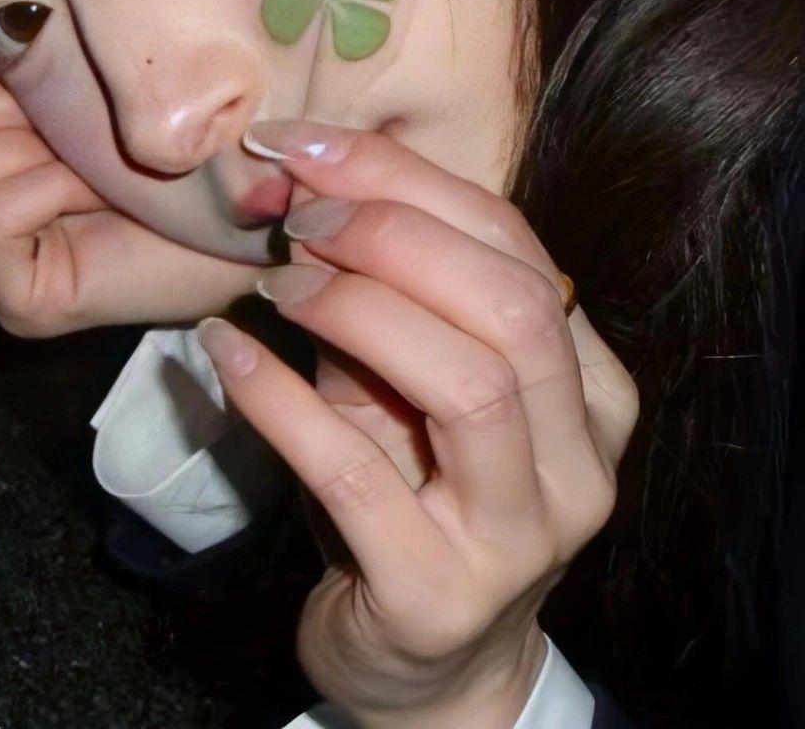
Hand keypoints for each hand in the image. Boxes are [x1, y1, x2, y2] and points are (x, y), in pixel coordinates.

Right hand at [0, 31, 259, 336]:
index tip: (38, 59)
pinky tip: (94, 202)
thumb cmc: (180, 119)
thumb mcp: (79, 53)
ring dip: (20, 151)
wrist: (262, 202)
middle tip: (66, 123)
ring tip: (86, 164)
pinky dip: (44, 196)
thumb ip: (2, 34)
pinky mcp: (20, 304)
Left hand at [197, 121, 637, 727]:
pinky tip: (223, 351)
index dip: (404, 179)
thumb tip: (299, 192)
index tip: (305, 145)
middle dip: (389, 234)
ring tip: (273, 283)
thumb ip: (380, 298)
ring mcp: (521, 535)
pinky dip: (278, 397)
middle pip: (508, 303)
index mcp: (587, 386)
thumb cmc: (414, 496)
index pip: (514, 245)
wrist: (426, 666)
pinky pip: (354, 474)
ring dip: (353, 307)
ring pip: (465, 383)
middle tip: (296, 219)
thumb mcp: (407, 386)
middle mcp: (578, 458)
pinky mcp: (438, 595)